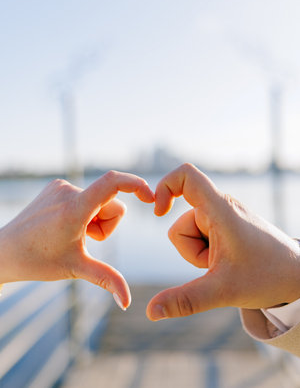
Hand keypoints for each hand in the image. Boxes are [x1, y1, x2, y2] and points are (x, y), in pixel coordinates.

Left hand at [0, 171, 153, 308]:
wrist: (6, 250)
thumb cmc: (39, 261)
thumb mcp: (77, 269)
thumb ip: (108, 280)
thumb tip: (127, 303)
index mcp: (75, 209)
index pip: (112, 182)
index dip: (136, 185)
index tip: (150, 197)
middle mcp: (69, 191)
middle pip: (111, 204)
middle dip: (106, 224)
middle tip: (85, 240)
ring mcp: (61, 186)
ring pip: (99, 202)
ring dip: (94, 219)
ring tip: (73, 234)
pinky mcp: (56, 186)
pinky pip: (86, 196)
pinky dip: (84, 211)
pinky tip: (65, 225)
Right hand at [146, 163, 299, 319]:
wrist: (297, 277)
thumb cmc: (268, 276)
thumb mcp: (223, 290)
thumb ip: (185, 300)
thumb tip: (151, 312)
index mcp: (220, 209)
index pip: (186, 175)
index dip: (164, 186)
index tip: (158, 212)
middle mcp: (220, 207)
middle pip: (179, 224)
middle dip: (191, 251)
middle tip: (218, 264)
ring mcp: (222, 217)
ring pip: (188, 235)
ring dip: (199, 254)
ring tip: (225, 264)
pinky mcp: (224, 227)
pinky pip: (199, 238)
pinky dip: (206, 253)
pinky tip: (226, 263)